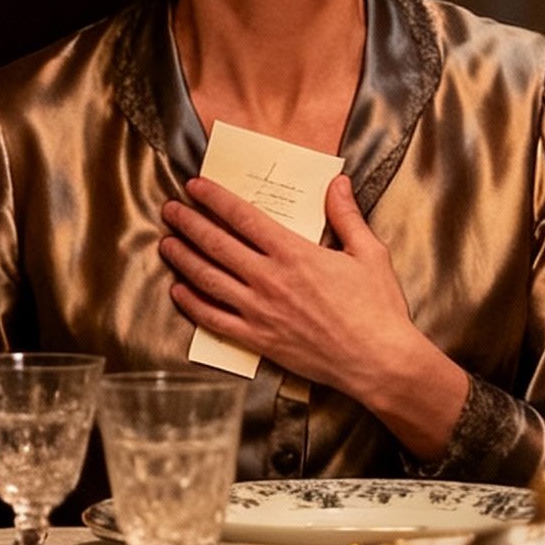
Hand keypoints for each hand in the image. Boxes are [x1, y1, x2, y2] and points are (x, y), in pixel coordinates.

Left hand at [160, 173, 421, 397]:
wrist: (378, 362)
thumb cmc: (378, 308)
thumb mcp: (369, 253)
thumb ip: (346, 215)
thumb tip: (337, 182)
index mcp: (294, 253)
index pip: (242, 217)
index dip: (214, 199)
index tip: (195, 185)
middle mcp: (269, 279)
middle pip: (216, 244)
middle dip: (189, 223)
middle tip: (169, 209)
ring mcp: (260, 311)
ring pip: (208, 279)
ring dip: (183, 258)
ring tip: (166, 243)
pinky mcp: (258, 340)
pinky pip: (214, 320)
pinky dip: (192, 304)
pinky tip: (178, 292)